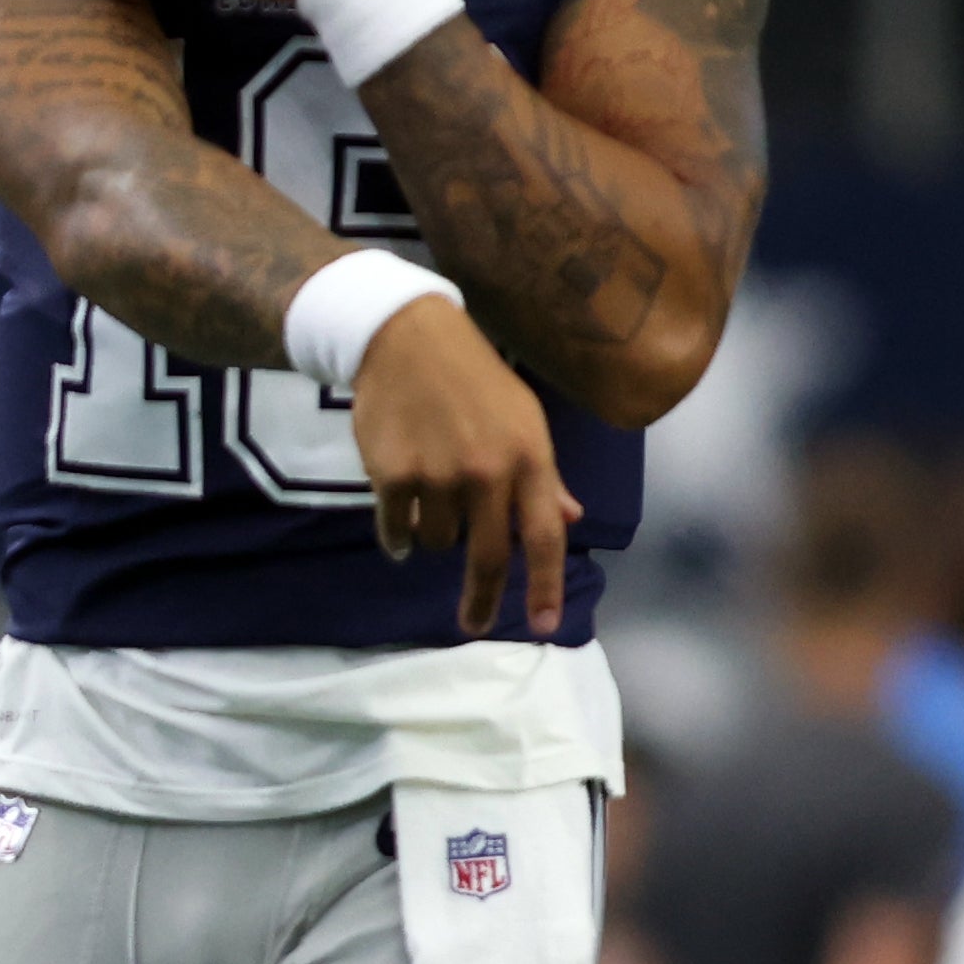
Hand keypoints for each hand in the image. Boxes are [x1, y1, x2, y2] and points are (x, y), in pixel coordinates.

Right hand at [346, 294, 581, 636]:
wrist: (405, 338)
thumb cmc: (473, 379)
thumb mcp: (524, 418)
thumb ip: (545, 475)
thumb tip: (570, 519)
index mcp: (529, 457)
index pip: (545, 536)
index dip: (546, 586)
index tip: (545, 626)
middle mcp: (487, 471)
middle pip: (490, 556)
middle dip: (483, 599)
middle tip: (474, 623)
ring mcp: (438, 474)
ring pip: (439, 541)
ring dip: (435, 534)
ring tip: (428, 499)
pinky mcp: (392, 474)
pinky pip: (397, 529)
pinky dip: (398, 535)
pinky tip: (399, 520)